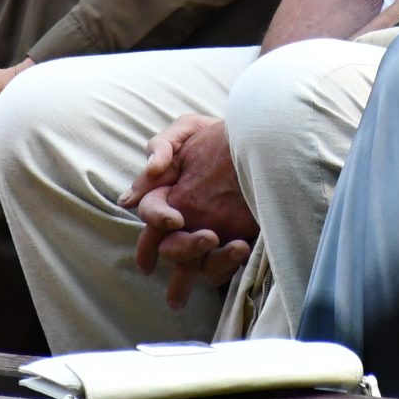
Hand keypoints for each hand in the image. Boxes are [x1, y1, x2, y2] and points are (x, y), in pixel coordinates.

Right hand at [120, 115, 257, 309]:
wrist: (259, 141)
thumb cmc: (217, 133)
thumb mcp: (189, 130)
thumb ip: (162, 147)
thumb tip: (139, 183)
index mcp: (165, 193)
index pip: (149, 212)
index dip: (158, 219)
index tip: (176, 219)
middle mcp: (180, 220)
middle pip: (169, 248)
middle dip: (186, 248)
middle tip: (209, 237)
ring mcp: (203, 234)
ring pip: (194, 266)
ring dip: (213, 261)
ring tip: (236, 247)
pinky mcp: (228, 244)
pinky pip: (221, 268)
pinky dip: (230, 263)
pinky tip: (244, 247)